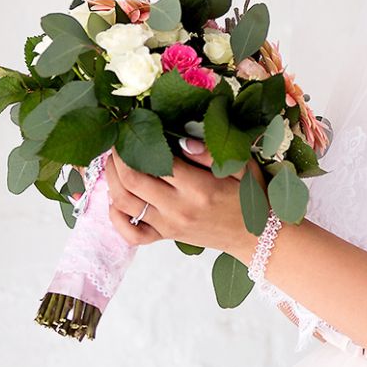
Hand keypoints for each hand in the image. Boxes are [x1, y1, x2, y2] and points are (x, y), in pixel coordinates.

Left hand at [103, 137, 267, 256]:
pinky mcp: (165, 237)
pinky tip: (115, 200)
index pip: (157, 162)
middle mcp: (178, 209)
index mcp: (198, 188)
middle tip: (117, 142)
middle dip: (117, 158)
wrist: (256, 237)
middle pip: (132, 181)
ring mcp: (168, 226)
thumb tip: (183, 142)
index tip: (133, 128)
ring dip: (111, 181)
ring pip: (125, 204)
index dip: (139, 142)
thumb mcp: (242, 168)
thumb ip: (211, 154)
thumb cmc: (250, 198)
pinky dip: (115, 217)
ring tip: (112, 162)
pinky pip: (131, 233)